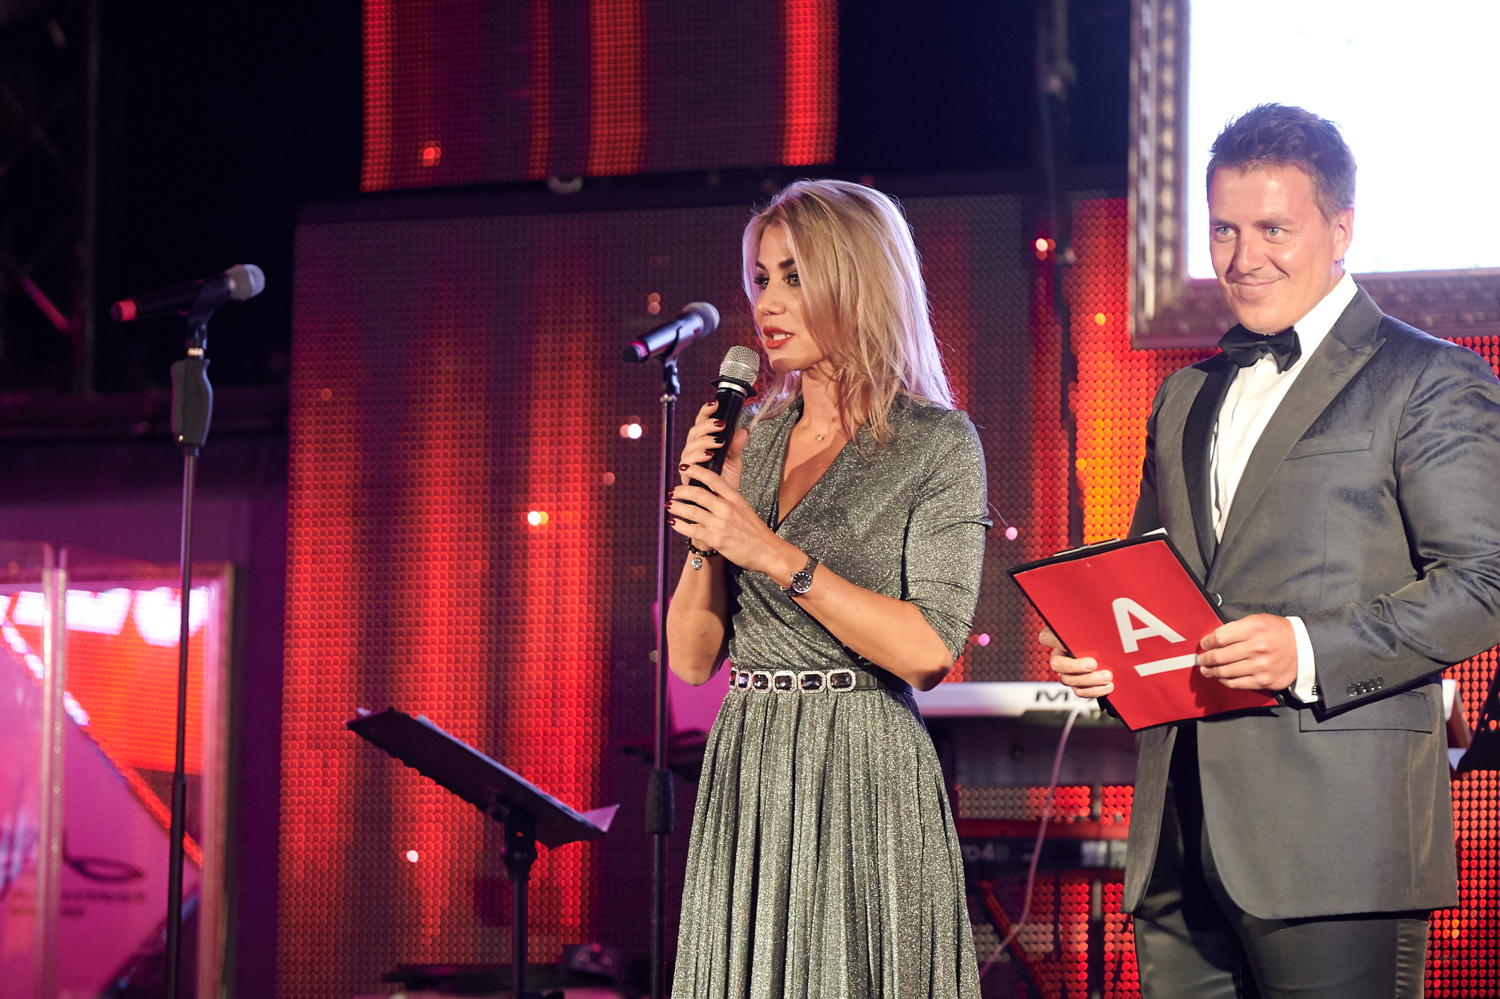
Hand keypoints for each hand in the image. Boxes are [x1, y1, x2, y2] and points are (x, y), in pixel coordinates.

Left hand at [667, 464, 799, 578]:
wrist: (768, 552)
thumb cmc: (755, 532)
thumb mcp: (744, 509)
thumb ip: (727, 500)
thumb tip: (709, 493)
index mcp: (735, 498)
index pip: (713, 479)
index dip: (696, 471)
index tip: (686, 468)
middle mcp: (727, 509)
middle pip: (698, 493)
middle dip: (681, 491)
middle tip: (673, 491)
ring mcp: (721, 524)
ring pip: (692, 511)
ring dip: (677, 507)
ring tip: (669, 505)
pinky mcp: (717, 540)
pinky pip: (693, 531)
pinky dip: (680, 526)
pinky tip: (673, 523)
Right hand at [678, 400, 748, 490]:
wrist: (722, 502)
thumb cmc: (725, 482)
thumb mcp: (735, 462)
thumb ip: (736, 446)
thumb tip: (743, 431)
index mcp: (704, 443)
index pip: (701, 423)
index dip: (706, 411)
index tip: (715, 403)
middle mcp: (694, 451)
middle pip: (694, 432)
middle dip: (706, 426)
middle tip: (720, 424)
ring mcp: (689, 462)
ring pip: (690, 445)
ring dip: (704, 441)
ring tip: (717, 442)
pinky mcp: (686, 475)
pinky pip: (688, 462)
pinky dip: (698, 457)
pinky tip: (708, 455)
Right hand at [1041, 628, 1113, 698]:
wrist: (1119, 650)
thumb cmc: (1103, 635)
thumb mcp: (1095, 627)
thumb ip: (1088, 625)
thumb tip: (1089, 617)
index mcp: (1060, 639)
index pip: (1046, 638)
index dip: (1053, 640)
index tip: (1067, 642)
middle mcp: (1060, 656)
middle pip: (1057, 665)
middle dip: (1075, 666)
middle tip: (1093, 664)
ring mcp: (1068, 673)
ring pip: (1068, 680)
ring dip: (1089, 681)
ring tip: (1107, 677)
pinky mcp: (1079, 685)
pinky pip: (1079, 691)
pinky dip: (1094, 691)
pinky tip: (1107, 686)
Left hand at [1196, 614, 1297, 690]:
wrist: (1304, 648)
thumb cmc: (1278, 632)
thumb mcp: (1258, 621)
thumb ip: (1236, 628)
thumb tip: (1214, 639)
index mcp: (1253, 628)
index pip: (1219, 637)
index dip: (1207, 642)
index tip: (1204, 645)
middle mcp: (1257, 647)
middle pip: (1219, 656)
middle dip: (1206, 659)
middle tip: (1202, 660)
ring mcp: (1260, 666)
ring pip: (1225, 672)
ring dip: (1212, 671)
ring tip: (1207, 670)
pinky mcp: (1263, 681)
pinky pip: (1236, 683)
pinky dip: (1225, 681)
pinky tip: (1221, 677)